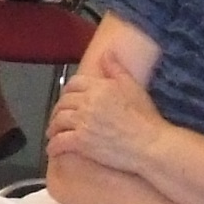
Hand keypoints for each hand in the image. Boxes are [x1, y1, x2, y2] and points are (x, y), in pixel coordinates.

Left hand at [47, 62, 165, 174]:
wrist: (149, 144)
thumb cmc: (145, 118)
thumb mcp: (133, 87)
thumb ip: (116, 69)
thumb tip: (106, 53)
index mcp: (99, 87)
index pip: (73, 84)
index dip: (67, 91)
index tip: (67, 98)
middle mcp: (88, 102)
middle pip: (63, 102)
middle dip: (58, 110)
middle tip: (58, 117)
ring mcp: (83, 122)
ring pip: (58, 121)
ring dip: (53, 127)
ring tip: (53, 133)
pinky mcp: (81, 142)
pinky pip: (59, 141)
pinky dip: (53, 146)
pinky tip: (53, 149)